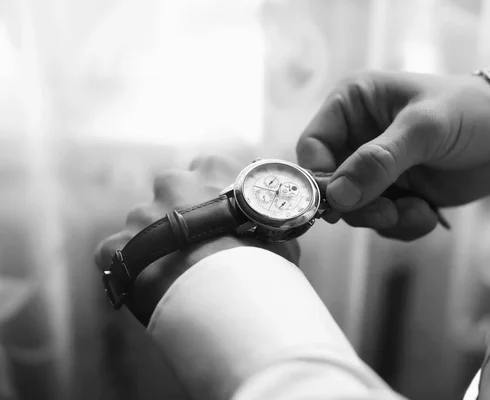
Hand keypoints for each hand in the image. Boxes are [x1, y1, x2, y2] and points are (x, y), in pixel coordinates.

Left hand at [94, 154, 299, 324]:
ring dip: (156, 242)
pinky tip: (152, 288)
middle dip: (178, 211)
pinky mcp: (114, 247)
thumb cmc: (263, 267)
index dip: (213, 193)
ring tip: (176, 274)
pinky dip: (132, 269)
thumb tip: (266, 227)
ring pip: (143, 224)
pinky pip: (119, 255)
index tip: (219, 214)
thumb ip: (262, 220)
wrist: (229, 302)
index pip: (208, 169)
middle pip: (170, 191)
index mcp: (213, 171)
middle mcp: (172, 183)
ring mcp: (140, 215)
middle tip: (195, 244)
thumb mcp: (278, 233)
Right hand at [297, 71, 489, 239]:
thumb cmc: (469, 113)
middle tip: (387, 213)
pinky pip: (379, 221)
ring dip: (383, 218)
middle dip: (357, 204)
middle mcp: (356, 136)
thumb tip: (337, 196)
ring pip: (353, 208)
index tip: (338, 201)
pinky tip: (427, 214)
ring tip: (416, 211)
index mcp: (353, 105)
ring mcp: (374, 168)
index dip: (319, 176)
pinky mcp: (393, 193)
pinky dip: (402, 225)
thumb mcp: (424, 128)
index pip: (313, 145)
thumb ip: (379, 160)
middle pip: (329, 183)